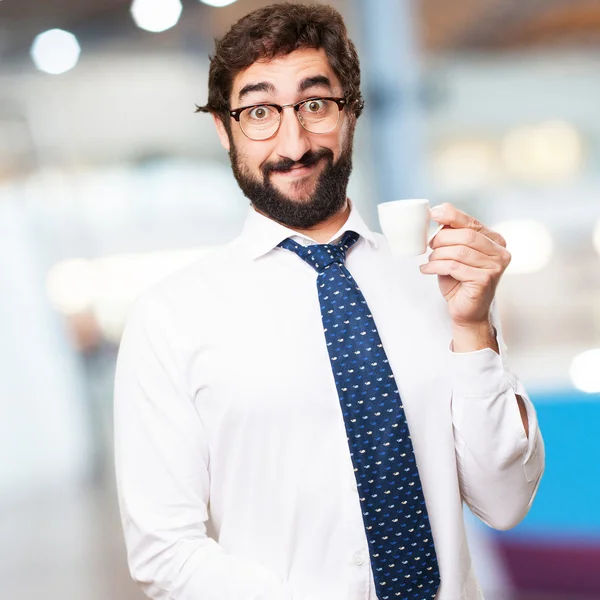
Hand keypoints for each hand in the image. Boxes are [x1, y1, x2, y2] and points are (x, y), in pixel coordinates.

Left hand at [419, 203, 510, 328]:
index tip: (434, 213)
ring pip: (459, 251)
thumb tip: (439, 212)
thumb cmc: (460, 281)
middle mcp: (500, 252)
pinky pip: (454, 266)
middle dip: (442, 238)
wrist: (467, 311)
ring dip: (438, 254)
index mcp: (495, 241)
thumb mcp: (455, 253)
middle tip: (430, 246)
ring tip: (430, 260)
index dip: (452, 216)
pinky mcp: (485, 279)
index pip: (472, 222)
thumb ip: (453, 235)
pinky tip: (427, 269)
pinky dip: (435, 266)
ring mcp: (495, 266)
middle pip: (466, 235)